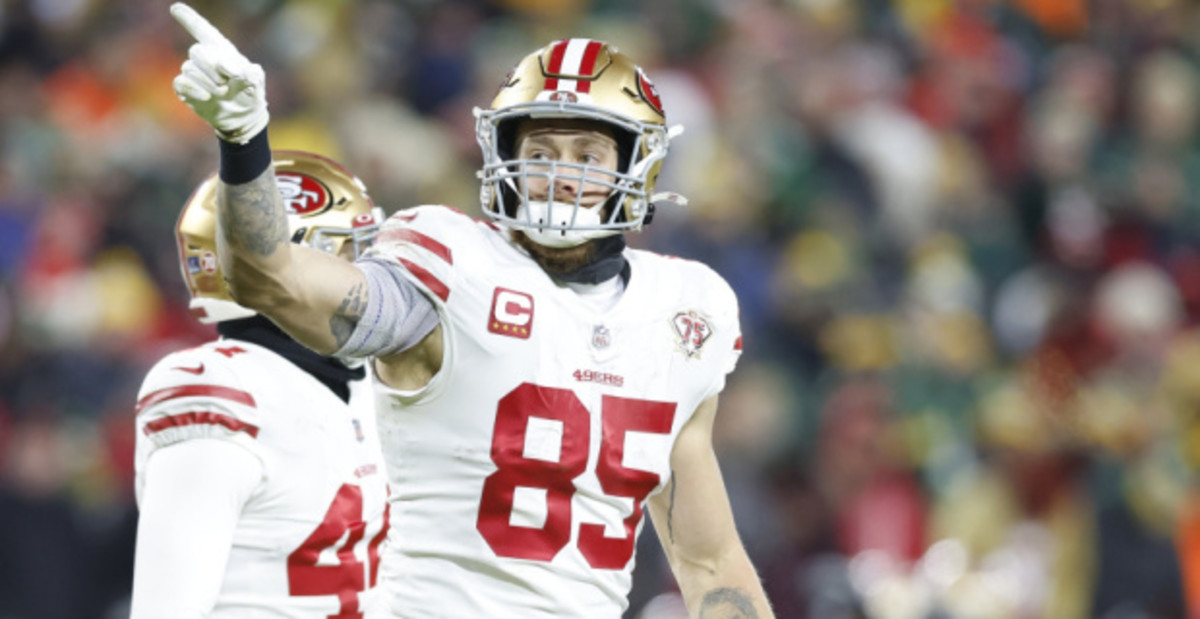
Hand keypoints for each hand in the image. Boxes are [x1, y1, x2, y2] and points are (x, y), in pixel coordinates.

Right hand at [170, 2, 268, 143]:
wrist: (243, 116)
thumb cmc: (250, 93)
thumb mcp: (257, 82)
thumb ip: (252, 73)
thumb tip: (235, 69)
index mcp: (222, 50)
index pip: (203, 30)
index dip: (189, 19)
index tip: (175, 8)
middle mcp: (206, 58)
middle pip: (197, 51)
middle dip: (212, 67)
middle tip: (226, 82)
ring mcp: (194, 72)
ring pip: (190, 69)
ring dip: (209, 83)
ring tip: (223, 92)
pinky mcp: (186, 88)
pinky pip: (180, 82)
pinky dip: (194, 89)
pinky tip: (206, 96)